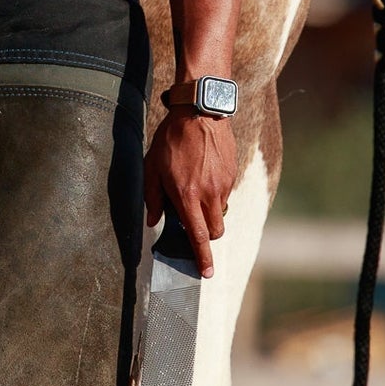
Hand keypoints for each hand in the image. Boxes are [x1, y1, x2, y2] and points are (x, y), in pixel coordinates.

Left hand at [143, 107, 238, 277]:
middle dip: (207, 238)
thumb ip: (153, 198)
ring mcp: (224, 184)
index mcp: (187, 196)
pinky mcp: (232, 173)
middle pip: (215, 231)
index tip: (206, 274)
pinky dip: (215, 194)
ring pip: (220, 213)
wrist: (199, 111)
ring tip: (193, 189)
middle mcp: (209, 194)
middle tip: (194, 228)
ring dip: (209, 213)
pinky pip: (225, 194)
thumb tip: (153, 220)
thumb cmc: (171, 139)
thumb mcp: (152, 167)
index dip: (203, 258)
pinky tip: (203, 175)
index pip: (198, 236)